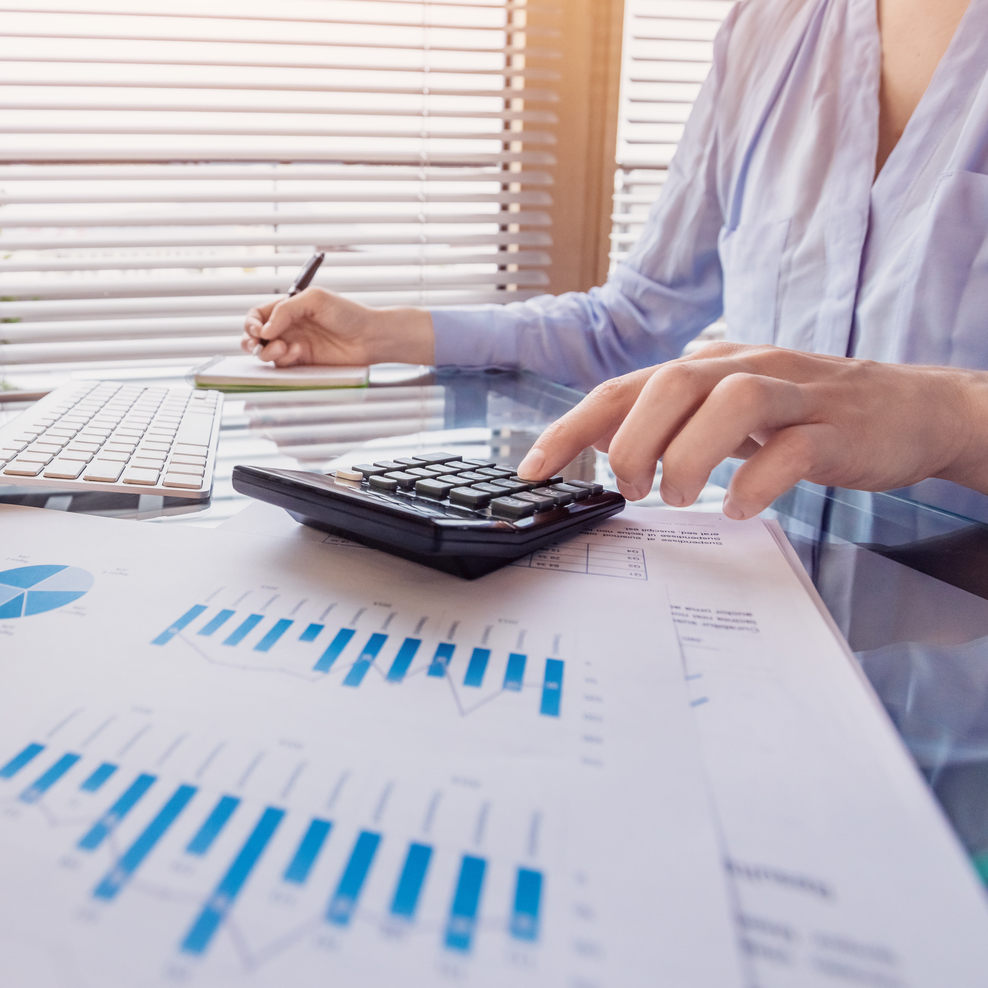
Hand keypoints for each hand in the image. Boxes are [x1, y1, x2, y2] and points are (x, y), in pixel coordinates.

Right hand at [241, 287, 434, 366]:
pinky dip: (285, 359)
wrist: (370, 337)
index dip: (252, 322)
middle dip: (250, 340)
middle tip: (256, 344)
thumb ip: (285, 310)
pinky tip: (299, 352)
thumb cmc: (347, 313)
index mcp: (289, 308)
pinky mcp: (303, 363)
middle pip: (256, 336)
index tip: (257, 329)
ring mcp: (295, 345)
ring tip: (283, 347)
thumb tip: (264, 330)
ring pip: (267, 352)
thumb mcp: (314, 300)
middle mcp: (289, 327)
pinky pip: (283, 365)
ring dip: (268, 351)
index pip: (258, 315)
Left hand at [516, 342, 987, 519]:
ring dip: (688, 456)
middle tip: (629, 488)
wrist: (911, 408)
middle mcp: (745, 369)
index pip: (624, 388)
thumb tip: (609, 454)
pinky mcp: (838, 430)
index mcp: (708, 368)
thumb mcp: (729, 411)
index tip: (531, 471)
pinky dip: (756, 480)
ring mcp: (796, 395)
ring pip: (731, 402)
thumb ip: (675, 423)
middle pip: (670, 385)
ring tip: (677, 497)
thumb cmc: (806, 414)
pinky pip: (793, 450)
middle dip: (632, 442)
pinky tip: (737, 507)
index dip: (571, 428)